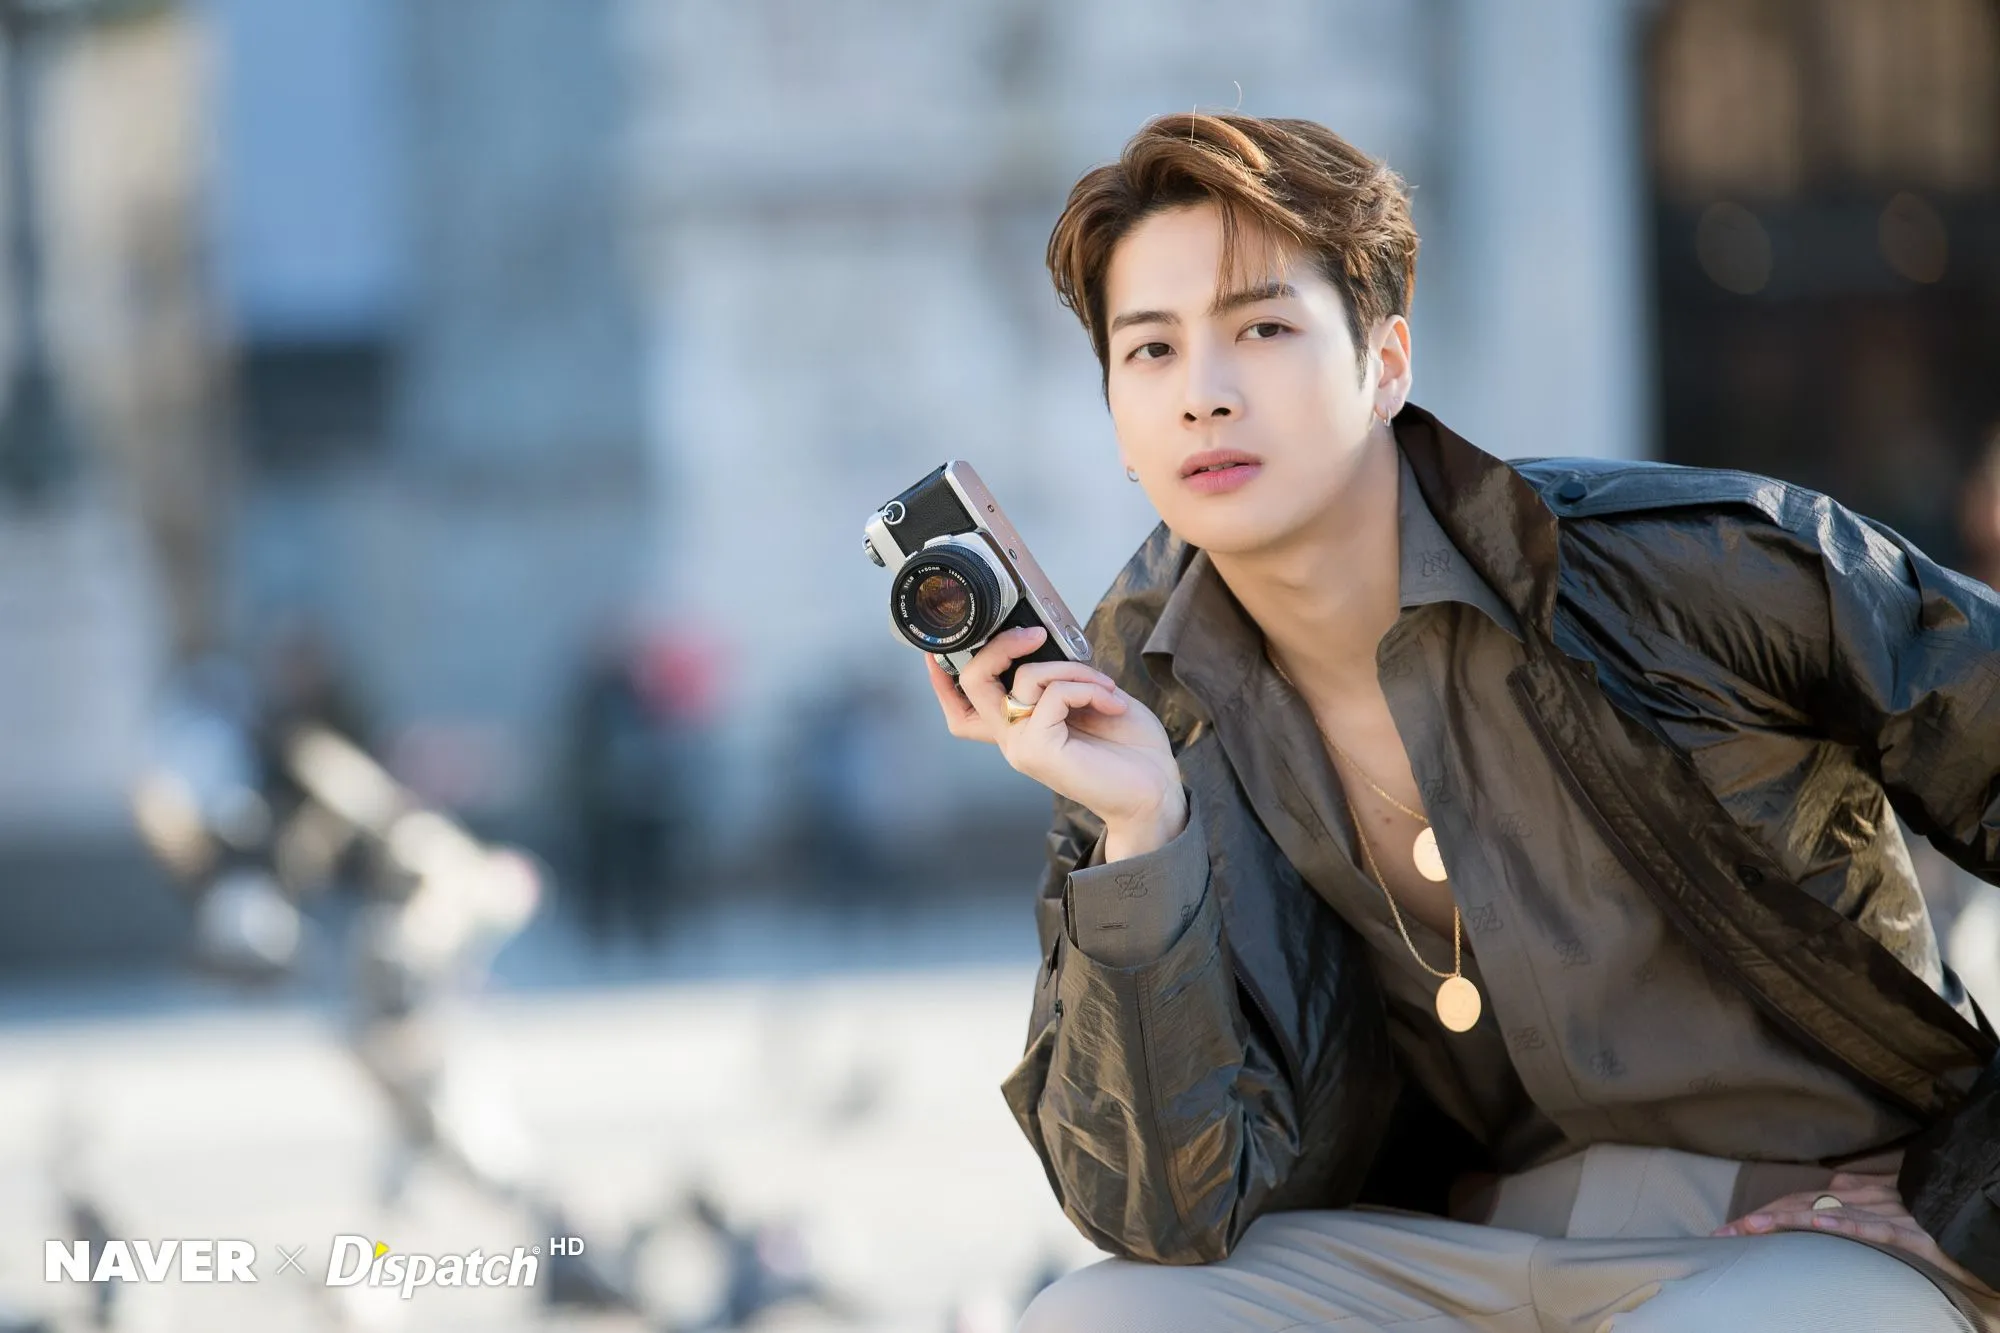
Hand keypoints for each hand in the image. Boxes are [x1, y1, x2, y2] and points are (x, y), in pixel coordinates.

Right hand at [925, 626, 1184, 851]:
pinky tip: (1112, 704)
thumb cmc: (1129, 747)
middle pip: (973, 683)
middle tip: (1035, 634)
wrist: (1154, 790)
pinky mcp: (1038, 749)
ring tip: (1106, 688)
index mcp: (1020, 728)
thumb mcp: (1090, 699)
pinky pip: (1053, 694)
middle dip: (999, 645)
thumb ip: (1060, 679)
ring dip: (1074, 670)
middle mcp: (1012, 739)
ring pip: (1026, 678)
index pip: (963, 708)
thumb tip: (1047, 646)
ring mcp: (1022, 746)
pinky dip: (1087, 687)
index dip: (943, 679)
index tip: (937, 651)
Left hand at [1711, 1171, 1999, 1299]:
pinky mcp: (1908, 1231)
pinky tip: (1816, 1226)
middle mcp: (1860, 1197)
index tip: (1729, 1229)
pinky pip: (1870, 1227)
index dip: (1761, 1214)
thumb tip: (1822, 1202)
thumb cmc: (1925, 1207)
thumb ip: (1851, 1202)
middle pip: (1799, 1206)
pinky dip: (1842, 1225)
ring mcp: (1882, 1211)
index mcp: (1851, 1191)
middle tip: (1724, 1233)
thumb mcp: (1880, 1203)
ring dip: (1784, 1220)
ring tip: (1749, 1228)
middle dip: (1759, 1219)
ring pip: (1826, 1213)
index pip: (1796, 1202)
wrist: (1968, 1204)